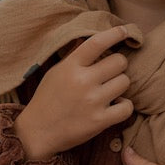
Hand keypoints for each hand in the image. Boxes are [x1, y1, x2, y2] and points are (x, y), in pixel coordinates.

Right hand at [13, 26, 134, 159]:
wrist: (37, 132)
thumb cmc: (47, 100)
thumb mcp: (56, 72)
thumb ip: (75, 57)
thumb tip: (93, 39)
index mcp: (70, 66)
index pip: (97, 42)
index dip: (115, 34)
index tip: (125, 31)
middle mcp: (83, 81)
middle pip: (119, 61)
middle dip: (117, 66)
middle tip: (109, 74)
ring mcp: (92, 101)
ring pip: (125, 82)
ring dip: (119, 86)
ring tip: (108, 92)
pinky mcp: (100, 121)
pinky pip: (127, 107)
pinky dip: (124, 107)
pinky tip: (114, 107)